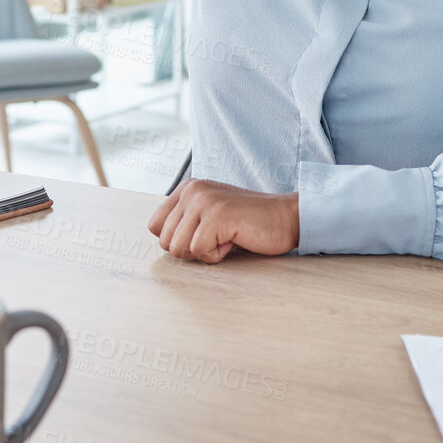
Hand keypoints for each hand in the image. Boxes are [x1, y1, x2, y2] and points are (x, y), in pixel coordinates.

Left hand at [148, 180, 299, 264]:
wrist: (287, 218)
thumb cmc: (250, 221)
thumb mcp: (210, 214)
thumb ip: (185, 221)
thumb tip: (161, 241)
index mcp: (188, 188)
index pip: (155, 225)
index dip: (177, 240)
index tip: (203, 234)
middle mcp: (192, 190)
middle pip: (165, 240)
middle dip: (191, 249)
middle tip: (218, 237)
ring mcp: (204, 201)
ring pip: (178, 248)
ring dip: (204, 252)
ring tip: (226, 237)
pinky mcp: (216, 216)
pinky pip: (199, 251)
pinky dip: (217, 255)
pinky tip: (234, 239)